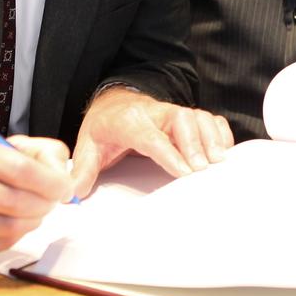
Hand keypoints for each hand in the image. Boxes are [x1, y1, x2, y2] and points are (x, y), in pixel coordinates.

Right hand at [0, 135, 72, 266]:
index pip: (20, 169)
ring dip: (31, 221)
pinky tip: (11, 225)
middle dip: (44, 204)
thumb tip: (62, 177)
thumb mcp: (7, 147)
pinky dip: (14, 237)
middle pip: (15, 201)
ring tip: (31, 212)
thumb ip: (43, 153)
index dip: (50, 181)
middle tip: (51, 202)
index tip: (64, 187)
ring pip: (9, 227)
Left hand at [70, 87, 232, 198]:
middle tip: (202, 169)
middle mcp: (155, 112)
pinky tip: (224, 151)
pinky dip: (220, 132)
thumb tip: (72, 193)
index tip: (183, 172)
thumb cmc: (105, 127)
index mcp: (129, 121)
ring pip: (198, 116)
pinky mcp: (186, 116)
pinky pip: (209, 118)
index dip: (169, 152)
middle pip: (181, 118)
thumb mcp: (88, 145)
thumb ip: (82, 170)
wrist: (115, 102)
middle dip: (194, 143)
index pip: (151, 135)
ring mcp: (173, 113)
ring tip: (218, 161)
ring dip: (211, 137)